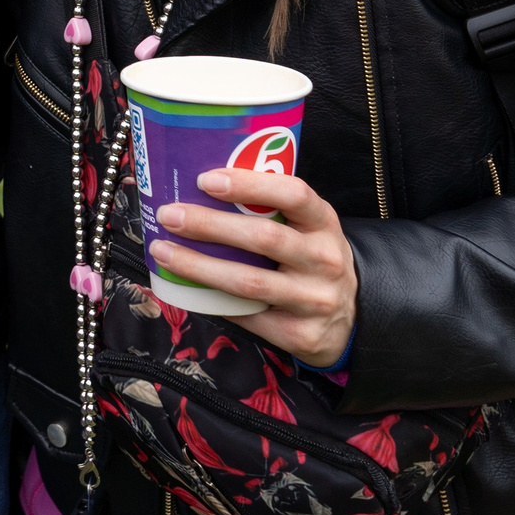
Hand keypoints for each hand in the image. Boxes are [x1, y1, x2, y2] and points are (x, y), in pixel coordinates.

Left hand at [151, 169, 358, 368]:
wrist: (351, 317)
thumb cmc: (311, 258)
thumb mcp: (307, 227)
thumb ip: (270, 209)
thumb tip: (198, 188)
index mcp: (324, 223)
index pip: (294, 194)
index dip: (249, 184)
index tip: (205, 179)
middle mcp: (324, 260)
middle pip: (264, 238)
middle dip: (210, 225)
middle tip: (170, 215)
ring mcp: (314, 300)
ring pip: (247, 282)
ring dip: (198, 266)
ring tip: (162, 251)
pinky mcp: (299, 335)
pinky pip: (246, 317)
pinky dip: (211, 301)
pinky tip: (184, 288)